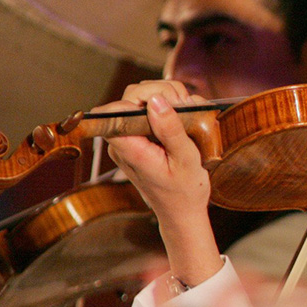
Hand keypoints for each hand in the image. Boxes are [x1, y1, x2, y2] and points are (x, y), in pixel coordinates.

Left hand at [91, 80, 220, 285]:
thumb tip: (157, 101)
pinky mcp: (138, 136)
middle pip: (131, 97)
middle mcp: (123, 140)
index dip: (144, 98)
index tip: (171, 104)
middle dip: (162, 93)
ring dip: (167, 98)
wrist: (182, 212)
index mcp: (128, 148)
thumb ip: (170, 129)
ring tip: (187, 113)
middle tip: (186, 107)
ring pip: (140, 98)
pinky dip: (167, 107)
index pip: (118, 109)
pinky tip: (183, 119)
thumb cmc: (184, 192)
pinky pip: (147, 110)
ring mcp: (130, 137)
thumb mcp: (186, 160)